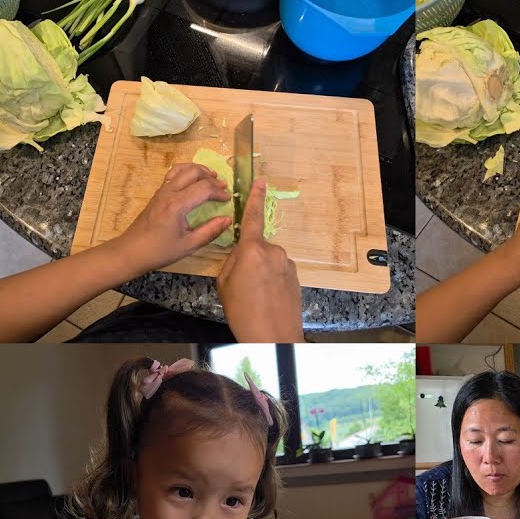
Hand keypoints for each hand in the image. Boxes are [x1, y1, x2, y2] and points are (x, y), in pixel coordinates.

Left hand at [111, 163, 232, 274]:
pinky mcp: (157, 193)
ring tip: (211, 177)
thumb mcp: (188, 246)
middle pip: (194, 172)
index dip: (219, 192)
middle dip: (211, 177)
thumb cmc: (160, 251)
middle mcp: (169, 192)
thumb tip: (227, 220)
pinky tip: (193, 181)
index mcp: (177, 205)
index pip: (204, 188)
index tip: (228, 199)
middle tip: (222, 187)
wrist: (131, 251)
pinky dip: (187, 172)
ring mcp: (161, 190)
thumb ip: (210, 231)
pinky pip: (173, 174)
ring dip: (199, 170)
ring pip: (182, 169)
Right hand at [216, 180, 303, 341]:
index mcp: (252, 250)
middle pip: (256, 247)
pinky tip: (266, 300)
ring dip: (260, 273)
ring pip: (267, 261)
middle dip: (248, 260)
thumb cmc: (243, 312)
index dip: (255, 197)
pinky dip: (271, 282)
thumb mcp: (224, 284)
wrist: (273, 337)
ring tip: (254, 297)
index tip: (260, 181)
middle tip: (241, 286)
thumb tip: (240, 255)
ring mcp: (287, 264)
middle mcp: (273, 252)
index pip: (253, 217)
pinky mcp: (295, 277)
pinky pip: (278, 272)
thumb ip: (232, 262)